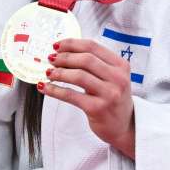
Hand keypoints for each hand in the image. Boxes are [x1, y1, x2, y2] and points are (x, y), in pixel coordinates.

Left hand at [42, 38, 135, 157]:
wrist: (124, 126)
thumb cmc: (112, 98)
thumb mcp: (111, 78)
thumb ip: (94, 64)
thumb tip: (62, 52)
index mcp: (120, 65)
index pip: (93, 47)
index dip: (72, 44)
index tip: (57, 45)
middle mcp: (118, 78)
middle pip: (85, 59)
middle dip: (64, 57)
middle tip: (50, 59)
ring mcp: (109, 93)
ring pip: (79, 76)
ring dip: (59, 72)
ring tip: (48, 72)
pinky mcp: (97, 108)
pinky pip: (71, 95)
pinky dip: (55, 90)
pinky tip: (45, 87)